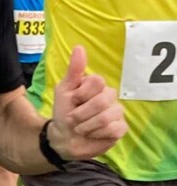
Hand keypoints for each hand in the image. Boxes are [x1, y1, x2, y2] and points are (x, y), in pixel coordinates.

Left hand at [50, 45, 126, 160]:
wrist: (63, 137)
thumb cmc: (64, 111)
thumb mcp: (64, 90)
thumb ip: (74, 70)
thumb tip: (79, 48)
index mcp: (96, 85)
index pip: (98, 82)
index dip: (82, 94)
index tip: (73, 100)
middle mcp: (110, 96)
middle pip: (102, 101)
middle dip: (81, 114)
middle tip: (72, 119)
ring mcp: (117, 112)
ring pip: (106, 117)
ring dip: (86, 126)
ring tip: (80, 128)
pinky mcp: (121, 128)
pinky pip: (113, 129)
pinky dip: (96, 134)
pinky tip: (92, 134)